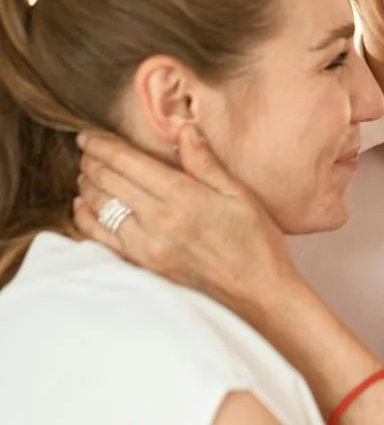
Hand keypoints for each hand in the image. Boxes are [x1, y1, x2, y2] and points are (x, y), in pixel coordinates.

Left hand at [73, 125, 298, 329]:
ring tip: (85, 173)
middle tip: (86, 149)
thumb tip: (183, 129)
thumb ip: (205, 162)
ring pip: (100, 209)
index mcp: (184, 197)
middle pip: (109, 182)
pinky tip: (84, 207)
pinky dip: (86, 220)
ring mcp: (147, 248)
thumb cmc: (256, 242)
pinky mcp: (143, 268)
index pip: (128, 163)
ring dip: (87, 187)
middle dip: (92, 162)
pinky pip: (101, 240)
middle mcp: (159, 222)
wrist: (258, 295)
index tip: (88, 135)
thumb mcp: (239, 194)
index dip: (103, 146)